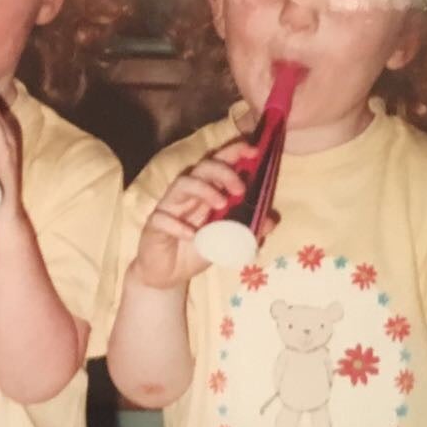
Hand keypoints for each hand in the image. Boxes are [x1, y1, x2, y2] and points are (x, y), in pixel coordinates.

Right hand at [131, 139, 266, 289]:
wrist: (167, 276)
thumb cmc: (195, 251)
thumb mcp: (227, 243)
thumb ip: (248, 230)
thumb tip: (271, 220)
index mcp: (205, 193)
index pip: (218, 164)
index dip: (234, 153)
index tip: (253, 151)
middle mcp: (187, 195)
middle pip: (202, 168)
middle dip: (223, 171)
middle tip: (240, 189)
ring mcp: (169, 208)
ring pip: (182, 184)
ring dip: (203, 189)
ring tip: (221, 204)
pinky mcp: (154, 226)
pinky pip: (162, 218)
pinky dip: (178, 225)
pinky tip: (192, 236)